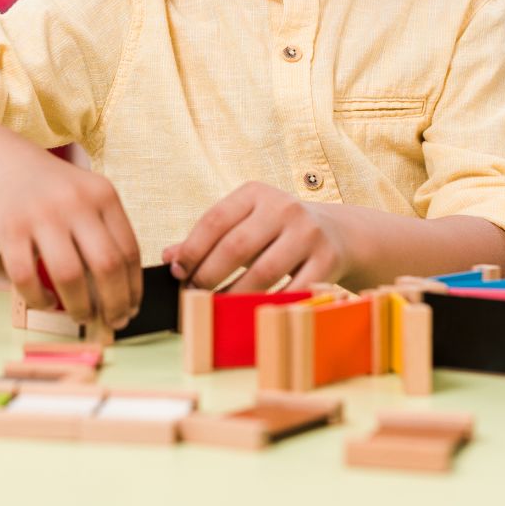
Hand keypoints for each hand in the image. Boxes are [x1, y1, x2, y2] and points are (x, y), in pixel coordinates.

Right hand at [0, 144, 141, 328]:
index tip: (131, 308)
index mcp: (102, 194)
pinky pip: (27, 278)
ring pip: (70, 277)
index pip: (129, 250)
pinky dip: (39, 299)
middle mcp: (75, 202)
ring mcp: (42, 214)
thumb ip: (101, 230)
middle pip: (107, 266)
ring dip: (80, 307)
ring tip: (81, 316)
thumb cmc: (46, 187)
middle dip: (115, 304)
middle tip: (113, 322)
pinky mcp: (10, 228)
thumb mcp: (83, 193)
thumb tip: (121, 289)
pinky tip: (45, 301)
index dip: (134, 287)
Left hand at [162, 182, 351, 292]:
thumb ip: (206, 238)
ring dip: (234, 295)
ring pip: (264, 272)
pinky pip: (291, 290)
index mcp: (255, 193)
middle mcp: (283, 208)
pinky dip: (268, 305)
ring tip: (216, 307)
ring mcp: (308, 233)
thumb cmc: (274, 230)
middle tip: (193, 294)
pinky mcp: (327, 260)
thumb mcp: (243, 223)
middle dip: (209, 274)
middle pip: (237, 246)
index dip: (192, 248)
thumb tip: (169, 258)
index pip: (215, 220)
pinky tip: (250, 313)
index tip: (177, 271)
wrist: (335, 232)